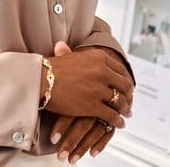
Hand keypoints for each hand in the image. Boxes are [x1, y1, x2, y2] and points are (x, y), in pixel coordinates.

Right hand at [49, 43, 125, 162]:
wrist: (41, 81)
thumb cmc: (51, 69)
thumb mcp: (69, 55)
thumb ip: (76, 53)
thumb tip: (64, 45)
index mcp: (100, 57)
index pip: (120, 70)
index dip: (125, 80)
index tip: (126, 86)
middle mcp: (103, 71)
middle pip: (124, 85)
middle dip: (128, 95)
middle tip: (129, 101)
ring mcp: (99, 89)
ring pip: (119, 101)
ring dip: (125, 109)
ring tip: (126, 114)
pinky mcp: (93, 106)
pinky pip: (111, 115)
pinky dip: (117, 120)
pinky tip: (119, 123)